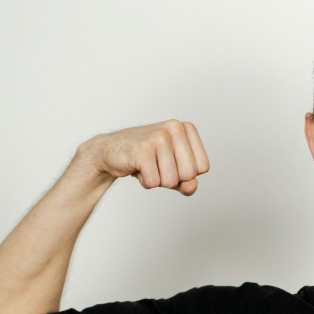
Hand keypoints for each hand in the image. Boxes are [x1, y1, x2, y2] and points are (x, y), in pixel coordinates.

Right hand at [81, 120, 210, 195]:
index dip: (186, 174)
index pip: (203, 167)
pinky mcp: (143, 149)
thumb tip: (191, 185)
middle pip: (189, 175)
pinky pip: (154, 182)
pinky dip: (145, 181)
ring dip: (157, 180)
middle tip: (157, 165)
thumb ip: (188, 181)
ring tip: (147, 166)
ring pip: (171, 180)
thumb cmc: (146, 159)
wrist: (111, 151)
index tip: (170, 163)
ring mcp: (159, 137)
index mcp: (186, 129)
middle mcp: (175, 128)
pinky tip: (137, 167)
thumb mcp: (172, 170)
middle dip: (172, 179)